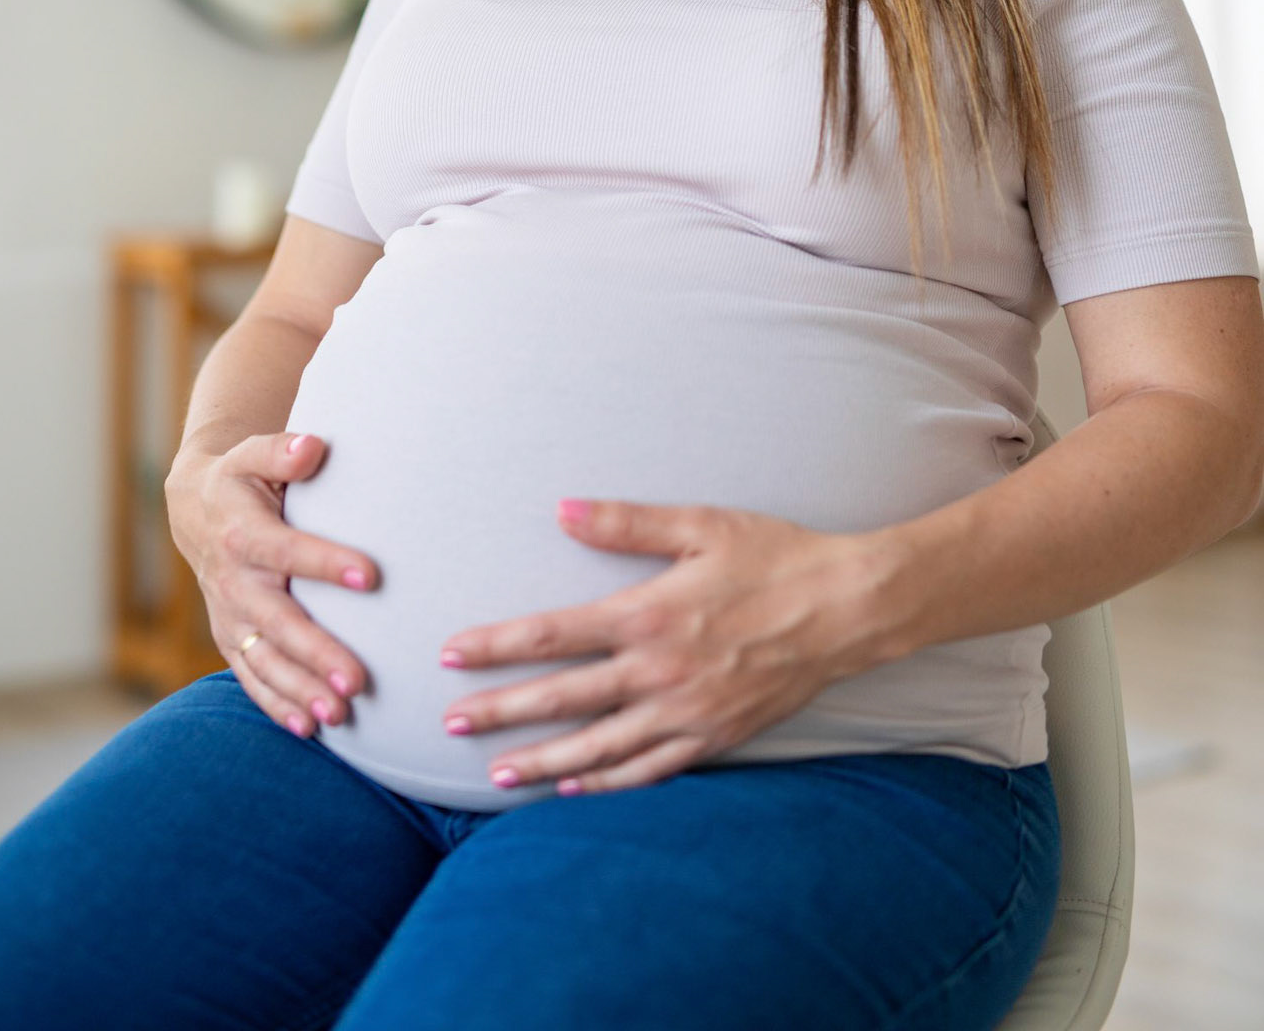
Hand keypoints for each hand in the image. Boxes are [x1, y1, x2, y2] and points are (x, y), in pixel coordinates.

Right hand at [164, 431, 380, 738]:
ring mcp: (229, 617)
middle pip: (277, 622)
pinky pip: (252, 678)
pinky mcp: (232, 639)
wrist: (195, 510)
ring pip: (265, 661)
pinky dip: (277, 705)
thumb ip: (281, 451)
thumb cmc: (241, 479)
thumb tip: (312, 446)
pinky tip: (310, 729)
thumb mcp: (253, 454)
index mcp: (242, 534)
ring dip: (300, 690)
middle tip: (356, 681)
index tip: (371, 574)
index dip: (325, 562)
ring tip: (339, 714)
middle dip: (315, 654)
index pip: (287, 551)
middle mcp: (233, 582)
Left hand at [439, 498, 896, 794]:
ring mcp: (686, 712)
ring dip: (542, 760)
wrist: (847, 609)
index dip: (496, 646)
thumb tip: (561, 509)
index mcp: (649, 614)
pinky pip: (649, 770)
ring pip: (599, 746)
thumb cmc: (775, 556)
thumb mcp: (700, 525)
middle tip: (448, 724)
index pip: (552, 634)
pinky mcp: (713, 737)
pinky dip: (607, 782)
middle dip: (500, 711)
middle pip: (562, 698)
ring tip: (496, 773)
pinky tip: (574, 787)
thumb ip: (626, 522)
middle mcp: (660, 671)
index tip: (451, 653)